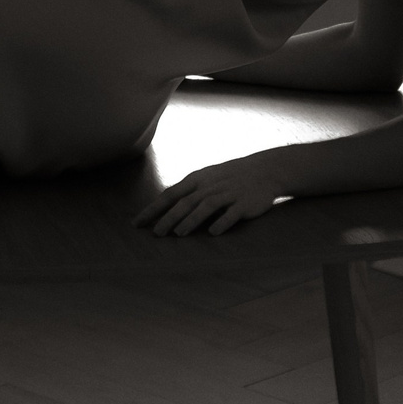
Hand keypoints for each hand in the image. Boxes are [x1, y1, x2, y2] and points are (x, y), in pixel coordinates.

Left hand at [134, 154, 288, 236]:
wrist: (265, 170)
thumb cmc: (229, 177)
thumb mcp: (206, 179)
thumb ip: (187, 192)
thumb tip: (163, 210)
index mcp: (197, 180)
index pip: (170, 194)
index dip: (153, 209)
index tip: (137, 223)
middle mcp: (210, 186)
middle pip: (185, 201)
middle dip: (169, 217)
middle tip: (155, 233)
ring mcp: (228, 193)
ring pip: (206, 206)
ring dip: (192, 219)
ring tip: (179, 234)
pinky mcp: (244, 203)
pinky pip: (232, 213)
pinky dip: (222, 222)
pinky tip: (213, 232)